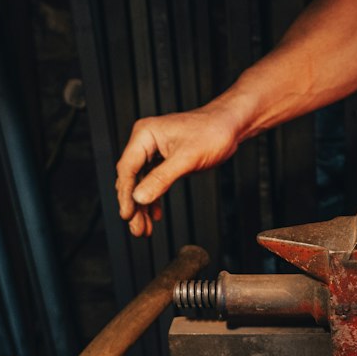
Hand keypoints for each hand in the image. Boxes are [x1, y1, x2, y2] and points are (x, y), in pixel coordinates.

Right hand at [115, 99, 244, 236]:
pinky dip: (154, 198)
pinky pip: (153, 181)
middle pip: (131, 178)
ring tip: (144, 229)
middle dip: (134, 205)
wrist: (230, 126)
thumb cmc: (212, 132)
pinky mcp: (164, 159)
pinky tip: (155, 214)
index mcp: (145, 134)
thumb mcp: (187, 158)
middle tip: (136, 228)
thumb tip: (140, 198)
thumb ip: (162, 178)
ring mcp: (154, 151)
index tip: (127, 214)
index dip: (126, 194)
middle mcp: (145, 141)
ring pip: (141, 183)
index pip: (128, 168)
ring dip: (143, 206)